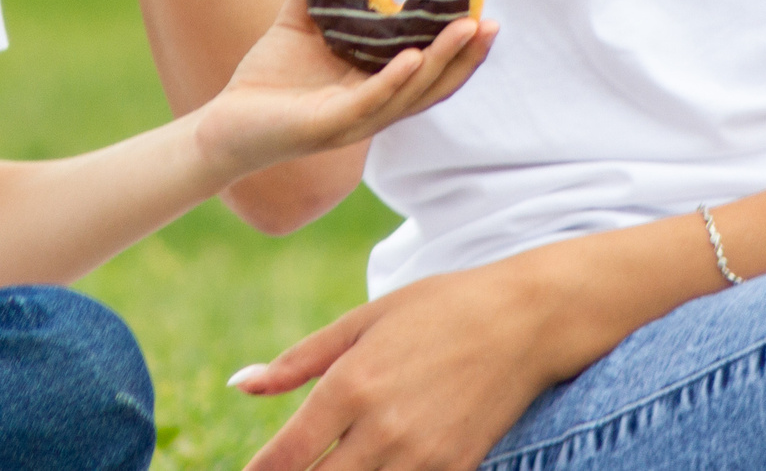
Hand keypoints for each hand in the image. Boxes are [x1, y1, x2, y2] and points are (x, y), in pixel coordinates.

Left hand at [196, 0, 497, 178]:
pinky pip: (369, 103)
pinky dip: (393, 80)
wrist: (223, 124)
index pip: (430, 73)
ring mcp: (353, 121)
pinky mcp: (327, 127)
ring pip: (411, 94)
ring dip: (442, 62)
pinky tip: (410, 57)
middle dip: (466, 58)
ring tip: (466, 31)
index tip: (486, 17)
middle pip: (434, 87)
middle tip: (492, 23)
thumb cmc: (266, 81)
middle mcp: (373, 109)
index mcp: (374, 88)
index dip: (460, 52)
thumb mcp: (297, 24)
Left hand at [230, 257, 574, 470]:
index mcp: (351, 385)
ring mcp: (422, 457)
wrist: (524, 323)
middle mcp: (382, 429)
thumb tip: (241, 385)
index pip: (286, 456)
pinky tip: (372, 465)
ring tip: (327, 465)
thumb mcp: (362, 321)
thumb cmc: (437, 310)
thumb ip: (298, 361)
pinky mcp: (456, 469)